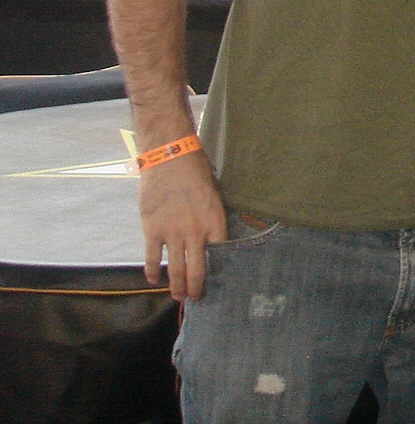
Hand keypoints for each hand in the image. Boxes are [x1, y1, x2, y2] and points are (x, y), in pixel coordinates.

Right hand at [139, 152, 226, 300]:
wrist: (170, 159)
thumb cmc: (196, 172)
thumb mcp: (214, 195)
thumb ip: (211, 217)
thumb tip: (210, 234)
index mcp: (215, 222)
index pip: (220, 255)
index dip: (216, 271)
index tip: (215, 280)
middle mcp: (195, 233)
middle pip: (197, 270)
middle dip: (196, 289)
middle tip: (195, 299)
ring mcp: (173, 234)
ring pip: (175, 270)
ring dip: (175, 287)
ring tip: (177, 296)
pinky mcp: (152, 231)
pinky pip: (153, 259)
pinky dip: (152, 272)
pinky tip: (153, 280)